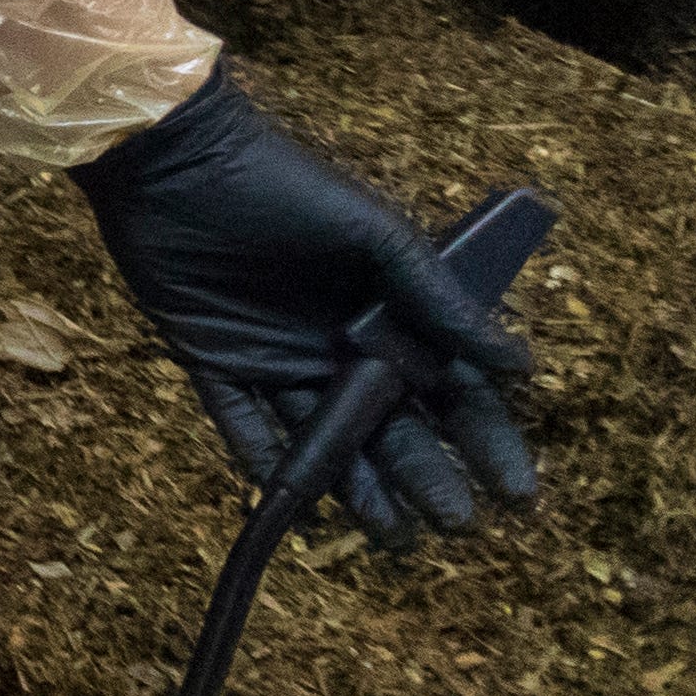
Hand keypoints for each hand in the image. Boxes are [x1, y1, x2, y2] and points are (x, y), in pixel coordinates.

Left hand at [70, 63, 535, 546]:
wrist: (176, 159)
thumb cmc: (287, 186)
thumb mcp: (377, 237)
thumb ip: (438, 301)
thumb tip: (519, 364)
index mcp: (387, 313)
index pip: (449, 389)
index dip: (484, 440)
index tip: (516, 493)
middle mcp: (338, 345)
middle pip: (391, 426)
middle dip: (425, 476)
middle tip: (454, 523)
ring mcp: (276, 358)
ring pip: (324, 438)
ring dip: (358, 487)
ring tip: (395, 536)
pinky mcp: (213, 364)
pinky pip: (242, 427)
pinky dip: (266, 465)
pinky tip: (296, 506)